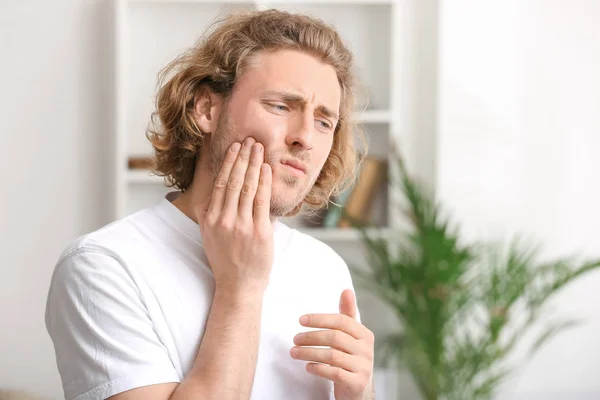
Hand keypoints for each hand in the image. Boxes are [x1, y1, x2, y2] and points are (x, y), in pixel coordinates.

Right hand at [195, 137, 273, 294]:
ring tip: (259, 148)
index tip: (234, 147)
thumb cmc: (226, 261)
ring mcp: (242, 226)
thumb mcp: (209, 237)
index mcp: (211, 220)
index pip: (220, 184)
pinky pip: (261, 201)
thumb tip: (209, 195)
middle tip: (249, 140)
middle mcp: (224, 221)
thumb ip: (208, 215)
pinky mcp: (259, 232)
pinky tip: (266, 168)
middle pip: (233, 181)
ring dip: (254, 164)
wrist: (239, 286)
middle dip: (242, 158)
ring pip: (247, 187)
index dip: (228, 163)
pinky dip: (264, 182)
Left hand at [291, 290, 374, 399]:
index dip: (320, 319)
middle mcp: (367, 350)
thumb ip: (347, 315)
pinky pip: (334, 373)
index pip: (341, 321)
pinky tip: (307, 366)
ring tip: (294, 352)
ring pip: (332, 356)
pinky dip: (318, 368)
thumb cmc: (350, 359)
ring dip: (309, 353)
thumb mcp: (350, 337)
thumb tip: (346, 290)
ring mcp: (363, 367)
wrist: (359, 391)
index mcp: (365, 335)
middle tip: (294, 339)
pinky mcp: (357, 383)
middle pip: (335, 337)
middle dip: (311, 337)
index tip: (301, 320)